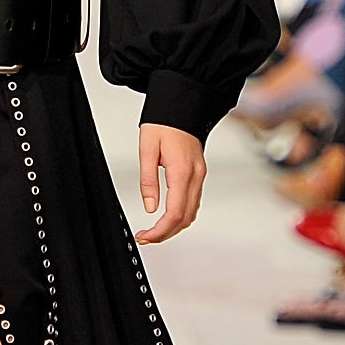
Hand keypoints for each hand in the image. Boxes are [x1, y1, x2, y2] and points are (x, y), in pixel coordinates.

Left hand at [136, 124, 205, 243]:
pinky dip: (180, 216)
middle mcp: (195, 177)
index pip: (175, 213)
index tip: (144, 236)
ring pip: (191, 213)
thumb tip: (150, 207)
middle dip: (165, 233)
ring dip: (173, 227)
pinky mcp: (199, 174)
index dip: (160, 231)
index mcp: (182, 172)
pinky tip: (167, 218)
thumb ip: (148, 180)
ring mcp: (200, 176)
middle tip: (145, 237)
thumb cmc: (164, 124)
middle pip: (185, 218)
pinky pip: (193, 202)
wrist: (182, 107)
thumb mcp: (147, 149)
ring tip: (153, 231)